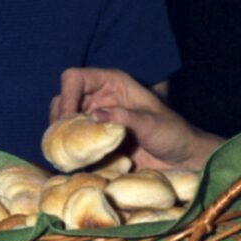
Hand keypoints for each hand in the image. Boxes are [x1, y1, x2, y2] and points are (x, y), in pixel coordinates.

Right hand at [50, 66, 219, 171]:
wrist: (181, 160)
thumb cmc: (172, 134)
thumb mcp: (151, 123)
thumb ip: (125, 117)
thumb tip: (94, 116)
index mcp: (113, 84)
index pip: (75, 78)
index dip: (67, 95)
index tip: (69, 119)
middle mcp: (99, 100)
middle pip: (62, 100)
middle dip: (59, 119)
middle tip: (63, 140)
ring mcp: (95, 121)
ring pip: (63, 123)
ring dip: (62, 137)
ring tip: (67, 153)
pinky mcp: (95, 142)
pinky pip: (73, 143)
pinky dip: (69, 152)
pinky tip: (75, 162)